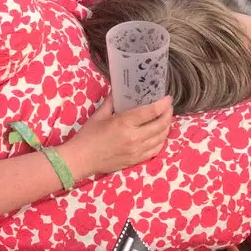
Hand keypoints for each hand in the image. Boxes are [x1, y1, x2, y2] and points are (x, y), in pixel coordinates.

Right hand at [59, 96, 173, 177]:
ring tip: (166, 119)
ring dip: (167, 127)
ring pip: (161, 138)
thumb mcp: (99, 115)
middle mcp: (134, 137)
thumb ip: (112, 101)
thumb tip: (119, 91)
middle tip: (168, 107)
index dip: (163, 104)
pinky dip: (161, 140)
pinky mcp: (136, 160)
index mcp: (124, 123)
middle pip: (160, 124)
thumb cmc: (88, 136)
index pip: (151, 112)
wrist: (81, 159)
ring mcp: (137, 150)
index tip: (168, 98)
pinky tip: (160, 135)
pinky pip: (156, 150)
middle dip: (168, 114)